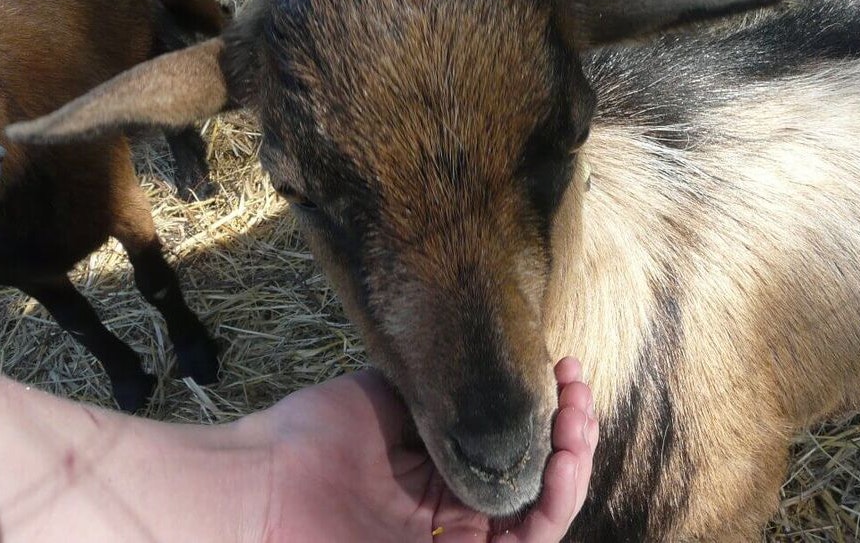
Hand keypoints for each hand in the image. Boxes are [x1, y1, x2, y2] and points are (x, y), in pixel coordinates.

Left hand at [254, 357, 598, 541]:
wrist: (259, 485)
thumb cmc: (309, 438)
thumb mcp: (385, 396)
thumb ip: (438, 392)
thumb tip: (487, 366)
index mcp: (440, 475)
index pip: (514, 449)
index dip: (546, 410)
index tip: (564, 366)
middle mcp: (456, 513)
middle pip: (537, 481)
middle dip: (570, 433)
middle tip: (578, 388)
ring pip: (541, 514)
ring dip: (572, 466)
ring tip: (579, 420)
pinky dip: (554, 505)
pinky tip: (564, 458)